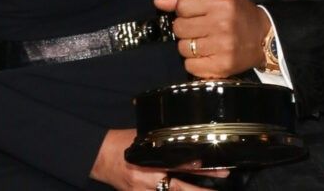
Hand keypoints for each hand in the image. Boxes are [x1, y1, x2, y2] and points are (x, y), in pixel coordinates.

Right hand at [90, 129, 227, 189]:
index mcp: (148, 160)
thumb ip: (163, 141)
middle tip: (224, 177)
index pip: (176, 164)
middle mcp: (147, 180)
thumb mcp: (143, 137)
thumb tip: (186, 138)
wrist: (99, 157)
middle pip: (180, 187)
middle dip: (203, 187)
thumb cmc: (122, 144)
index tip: (212, 164)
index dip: (195, 166)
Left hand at [155, 0, 270, 77]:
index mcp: (221, 3)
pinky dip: (194, 62)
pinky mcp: (222, 67)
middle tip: (199, 28)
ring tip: (204, 41)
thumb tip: (159, 2)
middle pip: (179, 28)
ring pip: (183, 48)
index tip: (194, 12)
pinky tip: (206, 55)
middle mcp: (222, 24)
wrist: (264, 38)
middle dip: (185, 27)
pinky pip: (190, 66)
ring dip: (189, 45)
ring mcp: (222, 48)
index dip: (184, 9)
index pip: (182, 5)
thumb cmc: (238, 12)